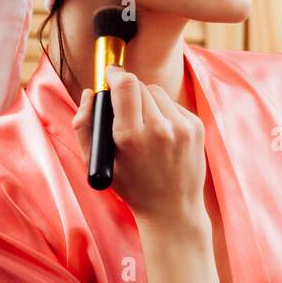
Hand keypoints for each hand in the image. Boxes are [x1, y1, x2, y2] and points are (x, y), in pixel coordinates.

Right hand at [71, 65, 207, 225]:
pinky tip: (161, 135)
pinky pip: (173, 104)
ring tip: (144, 127)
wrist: (172, 208)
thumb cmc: (130, 185)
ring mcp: (182, 127)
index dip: (115, 74)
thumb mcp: (98, 161)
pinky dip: (164, 112)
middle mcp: (159, 129)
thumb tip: (91, 92)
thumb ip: (85, 124)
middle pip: (139, 86)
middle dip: (128, 93)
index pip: (126, 85)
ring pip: (157, 92)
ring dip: (147, 101)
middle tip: (124, 112)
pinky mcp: (196, 127)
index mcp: (130, 137)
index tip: (110, 74)